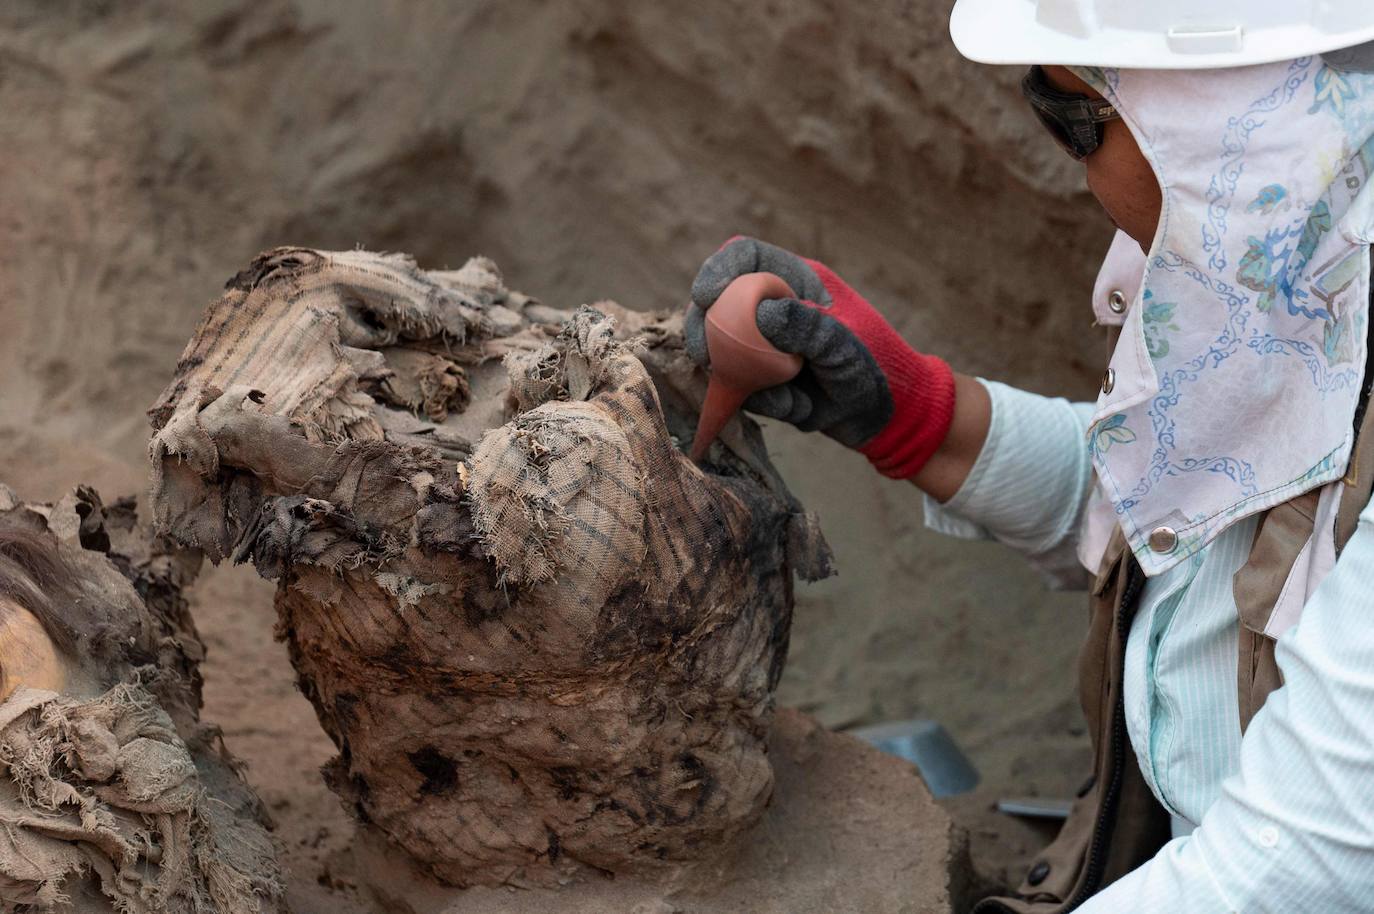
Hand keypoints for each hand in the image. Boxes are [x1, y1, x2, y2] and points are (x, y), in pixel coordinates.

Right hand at [685, 237, 956, 479]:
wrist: (894, 417)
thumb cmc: (880, 367)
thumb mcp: (847, 344)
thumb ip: (807, 326)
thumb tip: (762, 314)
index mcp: (800, 281)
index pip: (746, 257)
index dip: (719, 270)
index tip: (705, 296)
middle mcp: (777, 309)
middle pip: (718, 303)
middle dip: (706, 330)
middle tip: (708, 356)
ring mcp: (768, 345)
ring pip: (723, 351)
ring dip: (747, 379)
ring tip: (794, 397)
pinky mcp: (766, 380)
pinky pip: (744, 389)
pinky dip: (769, 403)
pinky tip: (804, 409)